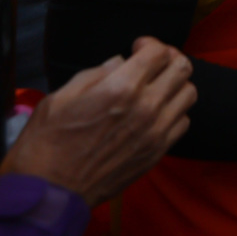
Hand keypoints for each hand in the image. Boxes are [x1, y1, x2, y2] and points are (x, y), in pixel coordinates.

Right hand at [0, 37, 195, 206]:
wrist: (49, 191)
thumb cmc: (47, 143)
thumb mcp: (61, 98)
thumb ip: (96, 74)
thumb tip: (121, 62)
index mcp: (120, 88)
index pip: (158, 52)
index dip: (150, 44)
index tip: (139, 47)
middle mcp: (146, 107)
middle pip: (182, 68)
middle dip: (169, 58)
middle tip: (155, 62)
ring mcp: (156, 131)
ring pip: (189, 93)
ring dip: (176, 84)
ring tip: (158, 86)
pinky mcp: (158, 151)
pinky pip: (183, 122)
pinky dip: (175, 112)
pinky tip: (157, 112)